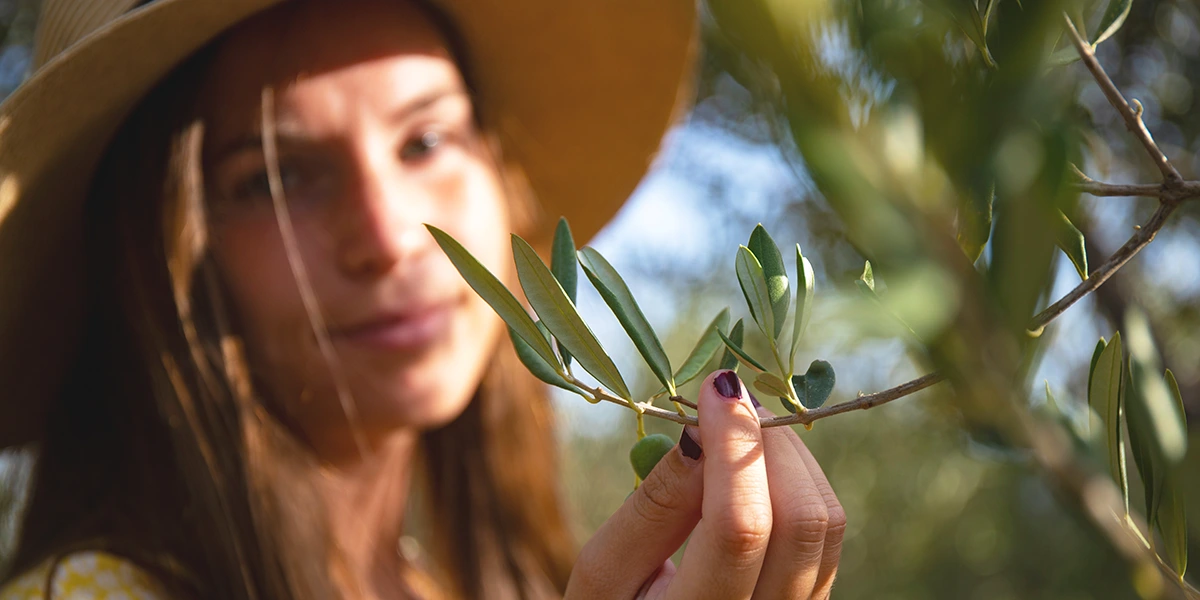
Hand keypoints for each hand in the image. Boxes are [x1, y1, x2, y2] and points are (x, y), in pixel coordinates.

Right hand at [566, 370, 845, 598]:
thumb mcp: (602, 573)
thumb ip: (650, 508)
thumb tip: (698, 433)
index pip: (741, 527)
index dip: (734, 446)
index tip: (716, 387)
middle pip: (802, 519)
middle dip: (768, 442)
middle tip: (728, 400)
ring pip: (826, 522)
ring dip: (788, 457)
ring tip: (737, 428)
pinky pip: (826, 535)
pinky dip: (798, 483)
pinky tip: (755, 468)